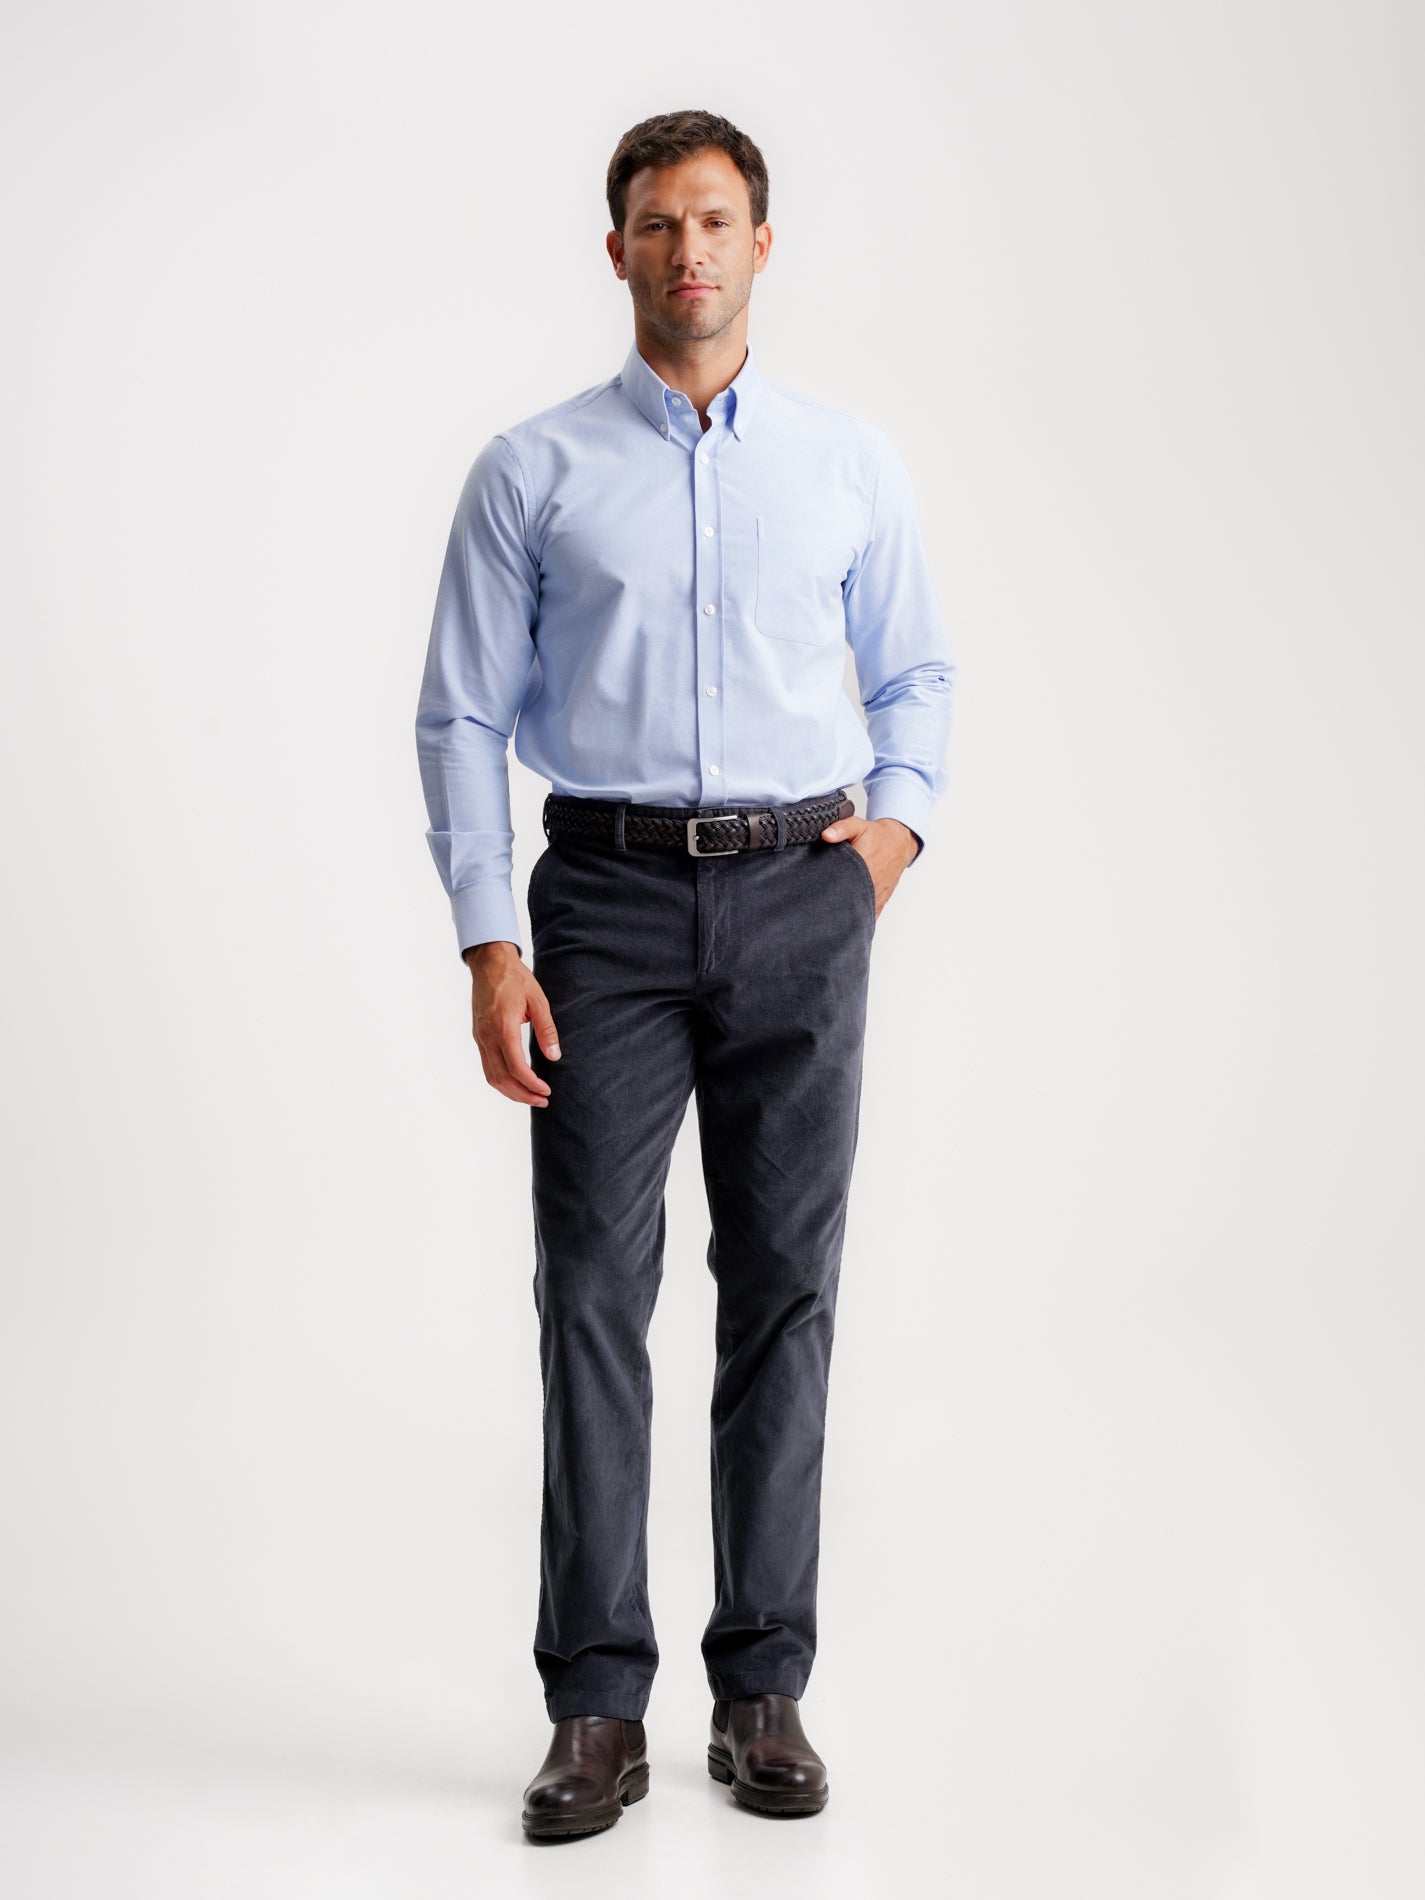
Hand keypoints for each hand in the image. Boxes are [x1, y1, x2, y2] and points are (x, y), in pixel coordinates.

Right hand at [463, 941, 560, 1106]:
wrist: (489, 963)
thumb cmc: (515, 978)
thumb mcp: (538, 1000)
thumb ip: (546, 1030)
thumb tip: (554, 1056)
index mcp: (503, 1026)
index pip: (516, 1067)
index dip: (531, 1084)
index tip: (547, 1090)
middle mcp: (487, 1036)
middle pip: (501, 1078)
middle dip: (522, 1095)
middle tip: (542, 1100)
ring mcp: (479, 1037)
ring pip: (491, 1076)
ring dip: (510, 1091)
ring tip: (531, 1097)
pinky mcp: (478, 1036)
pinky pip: (487, 1066)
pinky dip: (501, 1080)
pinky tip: (516, 1083)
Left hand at [817, 815, 918, 919]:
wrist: (899, 843)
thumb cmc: (877, 836)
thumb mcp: (858, 826)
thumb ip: (841, 829)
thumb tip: (826, 835)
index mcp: (863, 865)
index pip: (838, 883)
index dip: (824, 887)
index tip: (813, 889)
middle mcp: (871, 884)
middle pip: (845, 901)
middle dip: (830, 903)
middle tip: (816, 902)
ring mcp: (875, 895)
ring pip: (856, 912)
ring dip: (842, 913)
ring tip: (827, 913)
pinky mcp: (879, 902)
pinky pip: (867, 916)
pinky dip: (855, 919)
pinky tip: (843, 920)